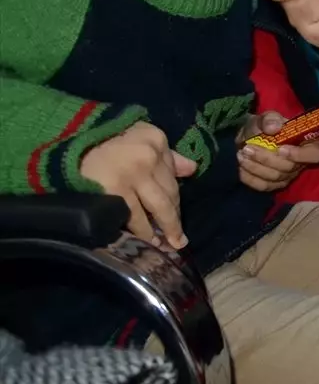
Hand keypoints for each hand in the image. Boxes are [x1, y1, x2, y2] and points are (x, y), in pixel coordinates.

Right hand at [79, 122, 195, 249]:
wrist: (61, 149)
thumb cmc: (100, 143)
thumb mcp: (136, 137)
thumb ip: (166, 154)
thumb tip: (192, 169)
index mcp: (156, 138)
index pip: (173, 175)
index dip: (176, 199)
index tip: (178, 215)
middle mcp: (148, 155)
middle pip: (170, 193)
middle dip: (174, 219)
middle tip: (179, 240)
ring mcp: (132, 174)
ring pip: (158, 209)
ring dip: (165, 231)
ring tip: (166, 246)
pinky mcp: (114, 192)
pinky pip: (135, 218)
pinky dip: (143, 233)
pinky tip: (147, 242)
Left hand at [236, 112, 318, 191]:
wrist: (250, 138)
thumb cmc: (264, 126)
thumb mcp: (267, 117)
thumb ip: (270, 119)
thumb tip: (273, 128)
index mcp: (307, 144)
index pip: (314, 155)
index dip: (300, 155)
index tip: (280, 148)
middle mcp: (300, 163)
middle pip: (289, 168)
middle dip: (266, 159)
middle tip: (247, 148)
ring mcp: (288, 176)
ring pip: (274, 177)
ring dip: (255, 167)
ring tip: (241, 155)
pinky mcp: (274, 184)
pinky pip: (264, 186)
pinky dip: (250, 178)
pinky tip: (241, 168)